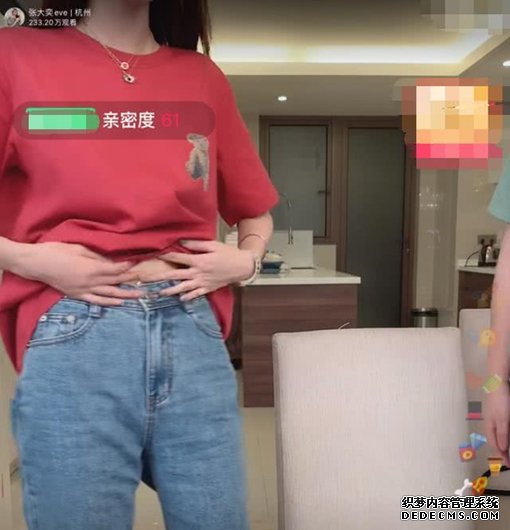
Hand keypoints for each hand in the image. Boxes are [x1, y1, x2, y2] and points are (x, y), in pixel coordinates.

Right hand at [12, 242, 145, 304]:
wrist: (35, 263)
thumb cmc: (56, 251)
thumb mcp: (79, 248)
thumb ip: (97, 256)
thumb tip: (112, 260)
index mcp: (90, 268)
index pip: (115, 269)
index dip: (128, 267)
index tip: (138, 263)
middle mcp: (89, 281)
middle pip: (116, 282)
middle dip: (132, 280)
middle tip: (146, 280)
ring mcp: (83, 290)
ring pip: (109, 294)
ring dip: (126, 295)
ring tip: (140, 295)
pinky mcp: (76, 295)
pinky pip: (96, 301)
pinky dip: (109, 303)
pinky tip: (119, 302)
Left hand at [155, 240, 255, 300]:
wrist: (242, 266)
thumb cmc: (228, 253)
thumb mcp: (213, 245)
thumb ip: (197, 244)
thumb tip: (182, 241)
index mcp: (199, 260)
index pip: (178, 257)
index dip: (166, 255)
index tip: (154, 254)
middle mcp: (198, 273)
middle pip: (176, 275)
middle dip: (161, 277)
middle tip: (147, 279)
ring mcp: (203, 282)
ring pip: (183, 288)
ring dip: (170, 290)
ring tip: (159, 292)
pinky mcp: (208, 289)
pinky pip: (195, 294)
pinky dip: (187, 297)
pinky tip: (179, 299)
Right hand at [485, 383, 509, 466]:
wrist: (497, 383)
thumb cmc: (500, 402)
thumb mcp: (503, 419)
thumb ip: (503, 434)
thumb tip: (502, 448)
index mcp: (490, 426)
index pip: (495, 444)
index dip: (501, 455)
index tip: (508, 464)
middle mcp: (490, 422)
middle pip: (494, 440)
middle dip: (500, 451)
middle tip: (508, 459)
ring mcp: (493, 417)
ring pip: (496, 434)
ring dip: (501, 443)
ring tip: (506, 450)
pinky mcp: (497, 412)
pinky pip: (499, 427)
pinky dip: (502, 434)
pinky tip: (505, 433)